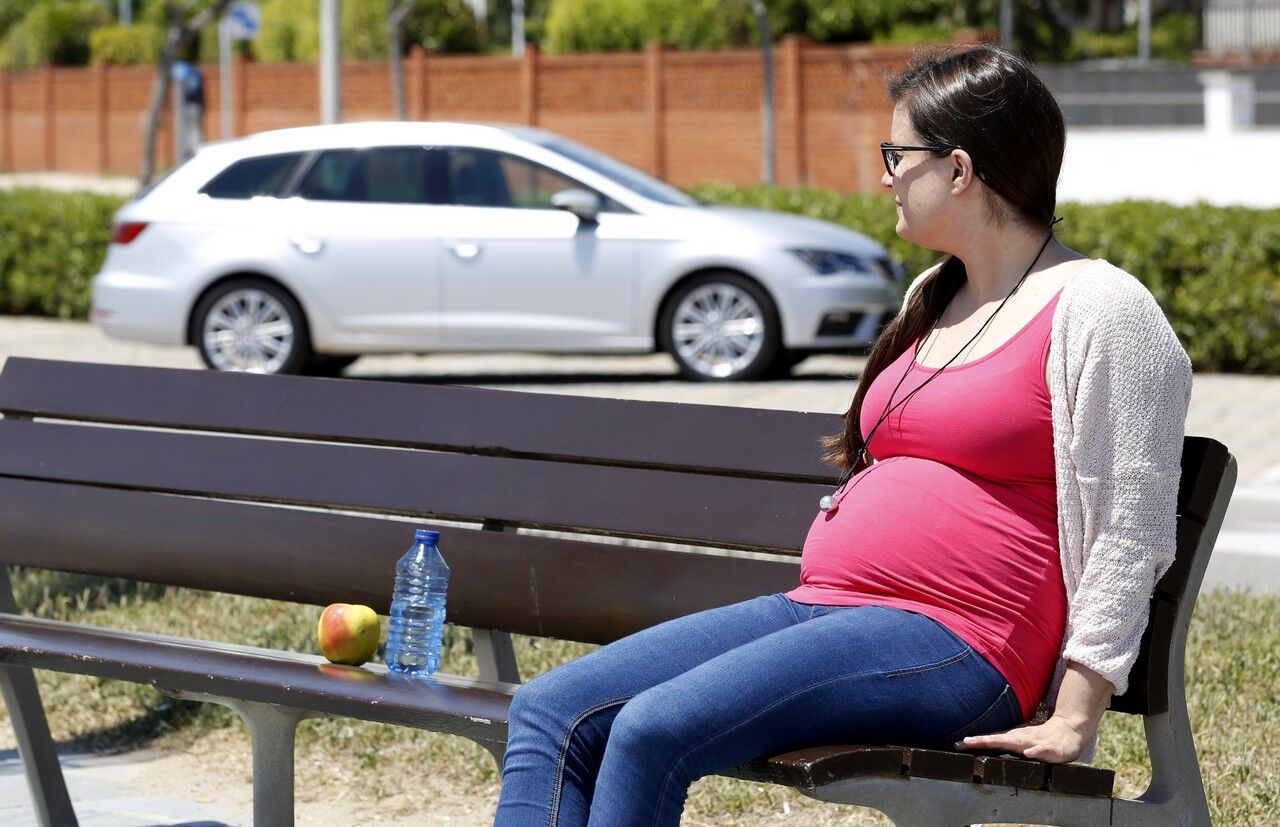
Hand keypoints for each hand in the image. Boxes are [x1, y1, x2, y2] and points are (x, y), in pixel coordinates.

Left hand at [952, 714, 1089, 763]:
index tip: (958, 744)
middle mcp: (1021, 738)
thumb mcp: (1020, 740)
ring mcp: (1035, 741)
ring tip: (990, 743)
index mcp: (1013, 738)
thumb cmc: (1041, 738)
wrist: (1069, 731)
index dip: (975, 742)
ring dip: (1003, 743)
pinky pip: (1042, 749)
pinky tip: (1028, 753)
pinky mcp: (1051, 748)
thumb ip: (1004, 743)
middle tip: (965, 742)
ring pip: (1017, 742)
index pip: (991, 740)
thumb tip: (983, 745)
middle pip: (999, 739)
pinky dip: (1035, 751)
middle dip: (982, 741)